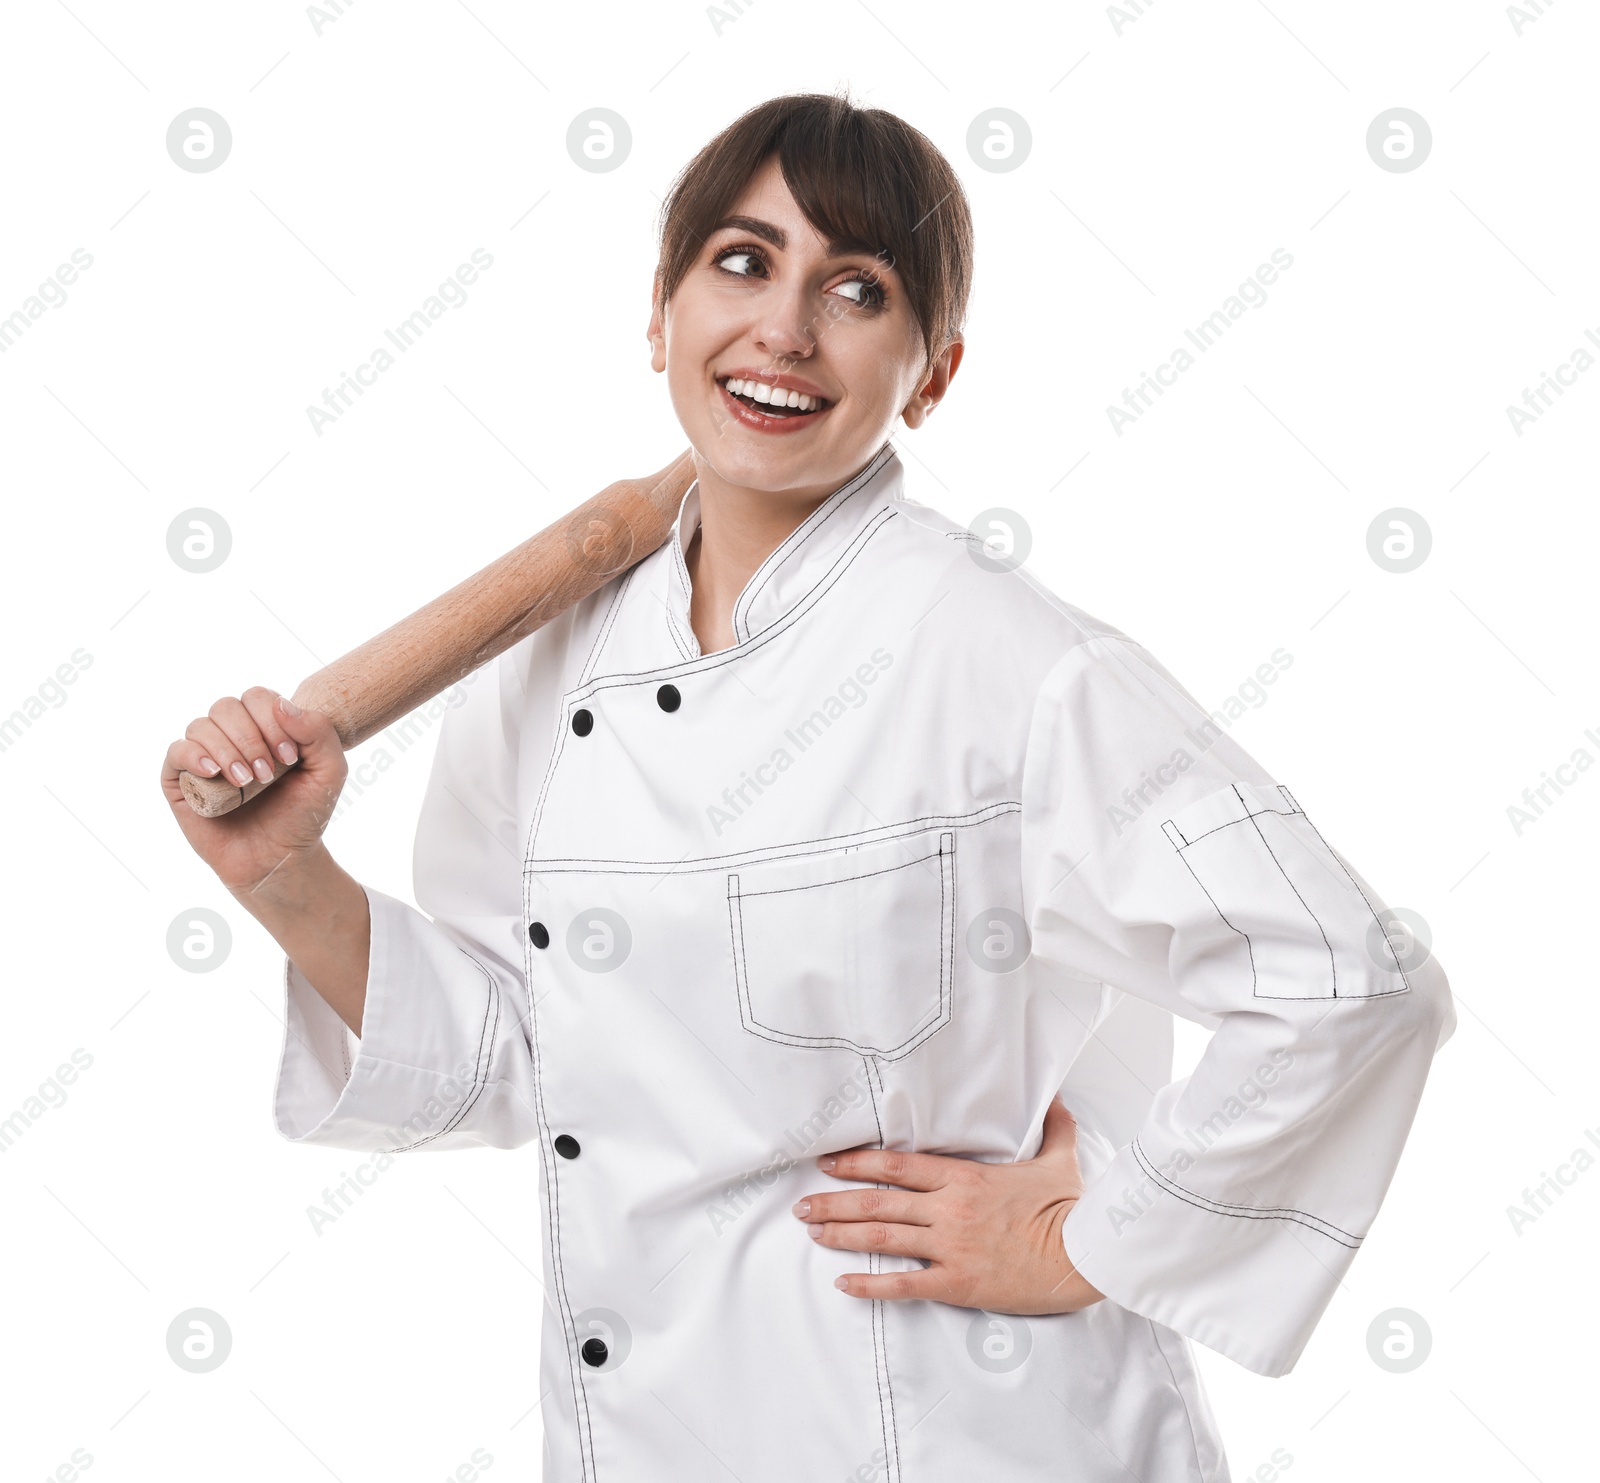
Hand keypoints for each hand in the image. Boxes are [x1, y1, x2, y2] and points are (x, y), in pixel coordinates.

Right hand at [161, 688, 346, 898]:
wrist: (279, 859)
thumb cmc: (304, 814)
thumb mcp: (329, 772)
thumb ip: (319, 731)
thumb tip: (281, 704)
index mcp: (264, 726)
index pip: (257, 697)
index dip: (271, 719)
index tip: (290, 757)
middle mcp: (231, 736)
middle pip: (227, 707)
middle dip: (250, 738)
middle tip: (267, 774)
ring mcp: (204, 756)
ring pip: (202, 726)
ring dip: (227, 751)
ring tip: (246, 782)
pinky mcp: (180, 780)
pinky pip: (176, 751)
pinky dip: (194, 756)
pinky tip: (213, 773)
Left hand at [793, 1098, 1104, 1314]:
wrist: (1086, 1256)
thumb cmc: (1070, 1210)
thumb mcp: (1059, 1159)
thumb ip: (1053, 1125)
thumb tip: (1057, 1096)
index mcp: (965, 1177)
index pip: (898, 1164)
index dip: (858, 1162)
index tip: (829, 1163)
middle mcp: (950, 1209)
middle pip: (878, 1201)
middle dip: (834, 1201)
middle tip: (802, 1204)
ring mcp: (951, 1246)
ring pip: (882, 1238)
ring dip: (841, 1234)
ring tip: (812, 1232)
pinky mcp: (958, 1283)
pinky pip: (904, 1284)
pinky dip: (871, 1285)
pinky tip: (844, 1284)